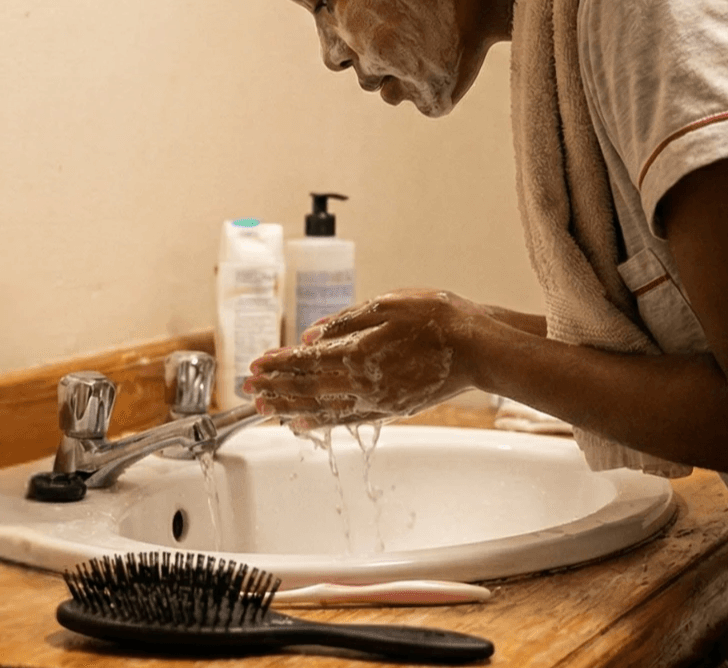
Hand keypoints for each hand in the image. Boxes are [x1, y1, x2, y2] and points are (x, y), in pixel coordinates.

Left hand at [242, 288, 487, 429]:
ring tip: (264, 409)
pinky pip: (346, 420)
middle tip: (248, 388)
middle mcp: (364, 382)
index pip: (307, 361)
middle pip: (308, 388)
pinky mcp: (390, 410)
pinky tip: (303, 423)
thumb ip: (347, 321)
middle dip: (275, 387)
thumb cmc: (439, 318)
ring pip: (323, 409)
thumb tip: (310, 335)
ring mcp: (377, 401)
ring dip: (290, 409)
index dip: (279, 364)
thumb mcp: (390, 304)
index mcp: (360, 351)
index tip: (256, 364)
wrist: (480, 348)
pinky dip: (320, 422)